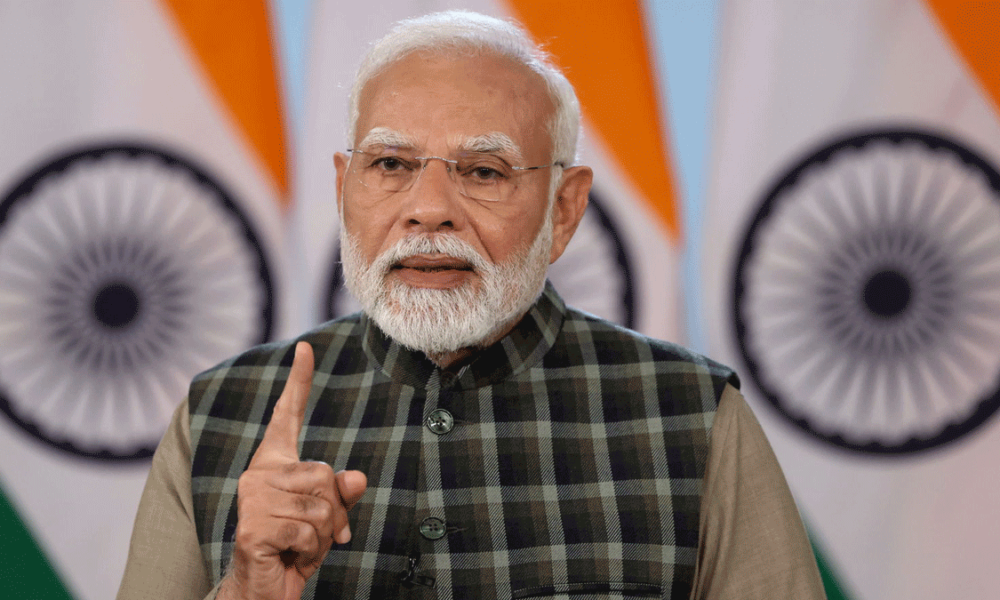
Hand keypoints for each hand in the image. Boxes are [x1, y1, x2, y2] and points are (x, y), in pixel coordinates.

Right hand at [219, 341, 367, 599]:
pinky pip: (307, 531)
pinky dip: (310, 551)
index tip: (306, 347)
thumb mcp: (325, 518)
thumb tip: (356, 477)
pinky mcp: (252, 527)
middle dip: (333, 512)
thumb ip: (340, 493)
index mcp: (274, 464)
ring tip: (299, 546)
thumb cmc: (294, 550)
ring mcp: (252, 499)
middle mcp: (258, 474)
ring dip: (322, 536)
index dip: (298, 382)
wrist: (263, 591)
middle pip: (325, 475)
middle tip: (315, 535)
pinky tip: (289, 556)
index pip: (286, 416)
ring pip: (321, 506)